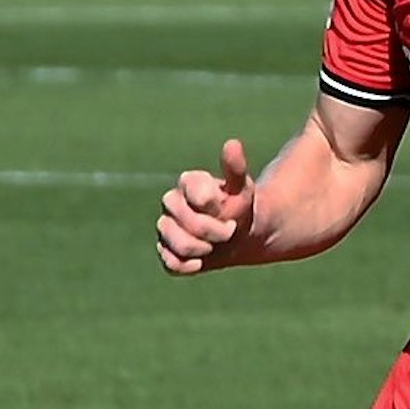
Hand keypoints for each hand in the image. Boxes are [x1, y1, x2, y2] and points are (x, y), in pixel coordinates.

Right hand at [157, 138, 255, 274]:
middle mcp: (172, 203)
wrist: (242, 235)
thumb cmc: (241, 207)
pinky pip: (170, 263)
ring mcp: (167, 228)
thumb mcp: (242, 188)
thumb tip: (232, 143)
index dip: (214, 208)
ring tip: (215, 246)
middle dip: (213, 231)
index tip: (228, 210)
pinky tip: (201, 262)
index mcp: (188, 183)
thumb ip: (235, 168)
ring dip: (201, 248)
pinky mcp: (167, 251)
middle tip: (230, 230)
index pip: (195, 197)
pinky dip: (187, 265)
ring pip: (175, 243)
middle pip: (185, 223)